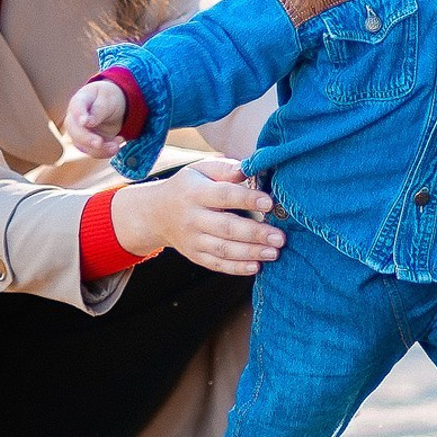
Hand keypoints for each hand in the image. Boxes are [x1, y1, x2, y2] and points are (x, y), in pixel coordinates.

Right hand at [65, 79, 127, 157]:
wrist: (114, 106)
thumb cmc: (109, 97)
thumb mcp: (108, 98)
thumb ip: (99, 109)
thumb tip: (87, 123)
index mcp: (80, 101)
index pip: (76, 107)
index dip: (79, 115)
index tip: (84, 122)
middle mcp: (75, 119)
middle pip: (74, 131)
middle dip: (86, 139)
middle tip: (99, 143)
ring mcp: (80, 133)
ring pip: (83, 146)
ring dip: (100, 149)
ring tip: (116, 146)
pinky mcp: (88, 144)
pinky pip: (94, 152)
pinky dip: (106, 151)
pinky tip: (118, 142)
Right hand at [109, 158, 284, 277]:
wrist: (156, 214)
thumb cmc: (187, 187)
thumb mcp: (200, 170)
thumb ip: (225, 169)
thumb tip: (249, 168)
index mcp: (195, 193)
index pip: (224, 196)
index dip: (248, 199)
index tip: (270, 203)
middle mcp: (193, 218)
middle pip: (226, 228)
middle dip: (255, 233)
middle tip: (279, 237)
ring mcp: (193, 240)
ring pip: (223, 249)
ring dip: (251, 253)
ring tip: (274, 252)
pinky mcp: (195, 255)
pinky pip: (217, 264)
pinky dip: (236, 268)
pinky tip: (256, 266)